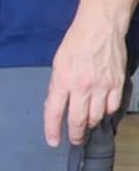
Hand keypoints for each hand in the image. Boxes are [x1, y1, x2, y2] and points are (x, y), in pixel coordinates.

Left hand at [44, 19, 127, 146]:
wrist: (100, 28)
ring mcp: (102, 86)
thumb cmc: (75, 44)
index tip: (53, 142)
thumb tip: (54, 105)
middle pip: (78, 120)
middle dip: (75, 134)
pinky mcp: (117, 84)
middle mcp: (82, 87)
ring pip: (96, 116)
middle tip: (74, 140)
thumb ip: (57, 86)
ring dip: (90, 123)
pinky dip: (106, 112)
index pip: (54, 112)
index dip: (52, 130)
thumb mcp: (58, 65)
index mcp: (63, 81)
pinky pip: (112, 107)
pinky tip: (101, 111)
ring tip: (86, 124)